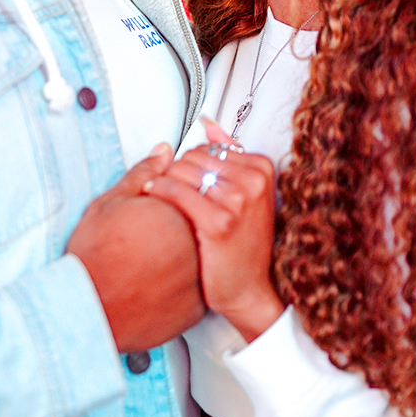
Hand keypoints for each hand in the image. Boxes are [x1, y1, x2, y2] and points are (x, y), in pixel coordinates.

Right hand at [66, 144, 206, 351]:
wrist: (88, 305)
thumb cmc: (95, 257)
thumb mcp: (113, 201)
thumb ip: (144, 172)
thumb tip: (163, 152)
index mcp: (178, 211)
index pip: (193, 192)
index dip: (172, 199)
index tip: (155, 210)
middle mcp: (196, 242)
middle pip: (199, 224)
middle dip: (182, 225)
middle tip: (152, 237)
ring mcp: (199, 275)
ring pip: (201, 256)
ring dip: (185, 254)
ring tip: (155, 259)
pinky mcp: (196, 305)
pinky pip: (198, 287)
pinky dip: (184, 283)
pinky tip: (160, 280)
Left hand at [143, 123, 284, 341]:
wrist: (249, 291)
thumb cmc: (245, 246)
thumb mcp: (247, 195)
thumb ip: (229, 155)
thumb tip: (209, 125)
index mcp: (261, 168)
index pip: (207, 147)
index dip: (190, 166)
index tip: (188, 185)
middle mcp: (253, 181)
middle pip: (192, 157)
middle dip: (176, 174)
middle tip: (173, 197)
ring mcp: (237, 201)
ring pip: (181, 171)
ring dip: (165, 183)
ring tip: (165, 202)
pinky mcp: (218, 222)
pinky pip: (175, 191)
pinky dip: (158, 192)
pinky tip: (154, 200)